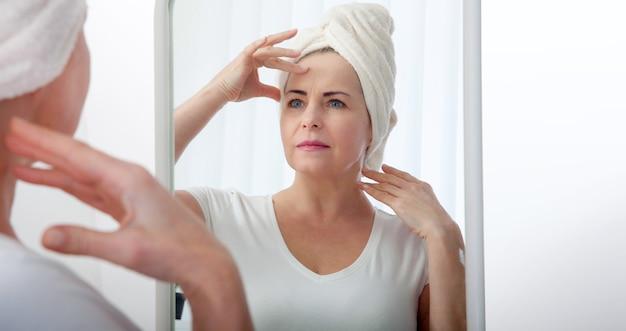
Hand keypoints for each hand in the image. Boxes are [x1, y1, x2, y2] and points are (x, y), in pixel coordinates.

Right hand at [4, 118, 232, 285]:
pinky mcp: (127, 204)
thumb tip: (49, 235)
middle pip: (78, 158)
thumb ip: (86, 241)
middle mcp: (129, 179)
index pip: (78, 155)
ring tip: (22, 157)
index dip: (45, 141)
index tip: (20, 128)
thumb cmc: (178, 251)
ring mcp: (128, 191)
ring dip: (52, 165)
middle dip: (43, 146)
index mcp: (130, 179)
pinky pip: (91, 189)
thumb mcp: (128, 249)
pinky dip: (68, 183)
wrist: (203, 262)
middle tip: (13, 134)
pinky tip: (52, 180)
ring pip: (82, 173)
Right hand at [209, 28, 307, 102]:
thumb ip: (270, 91)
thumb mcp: (258, 90)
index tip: (303, 69)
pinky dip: (258, 43)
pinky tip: (266, 39)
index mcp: (257, 61)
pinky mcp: (242, 58)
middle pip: (274, 50)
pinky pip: (251, 48)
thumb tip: (280, 96)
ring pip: (268, 50)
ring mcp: (248, 55)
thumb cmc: (236, 90)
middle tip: (301, 44)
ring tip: (297, 53)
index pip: (277, 61)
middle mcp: (254, 55)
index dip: (290, 65)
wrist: (222, 93)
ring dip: (283, 51)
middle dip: (288, 48)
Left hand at [360, 164, 456, 239]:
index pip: (404, 175)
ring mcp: (405, 195)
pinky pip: (382, 195)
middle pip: (391, 178)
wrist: (439, 225)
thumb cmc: (437, 219)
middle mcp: (412, 187)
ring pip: (385, 185)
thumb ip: (421, 198)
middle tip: (366, 169)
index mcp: (421, 185)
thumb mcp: (430, 202)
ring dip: (372, 180)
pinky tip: (365, 187)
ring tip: (362, 177)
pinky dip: (372, 190)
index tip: (384, 167)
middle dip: (377, 173)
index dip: (392, 171)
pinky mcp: (399, 204)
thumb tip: (414, 202)